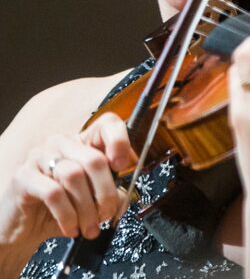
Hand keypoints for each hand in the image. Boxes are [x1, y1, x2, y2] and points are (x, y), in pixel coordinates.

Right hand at [0, 112, 135, 247]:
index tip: (123, 166)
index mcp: (82, 142)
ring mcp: (41, 156)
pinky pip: (54, 193)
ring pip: (74, 176)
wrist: (22, 225)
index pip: (107, 124)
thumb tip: (124, 198)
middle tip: (107, 215)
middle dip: (105, 193)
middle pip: (94, 159)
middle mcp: (62, 143)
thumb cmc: (59, 208)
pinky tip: (71, 228)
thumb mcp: (91, 200)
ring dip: (86, 209)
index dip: (120, 141)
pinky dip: (68, 215)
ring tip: (90, 228)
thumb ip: (110, 193)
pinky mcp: (24, 175)